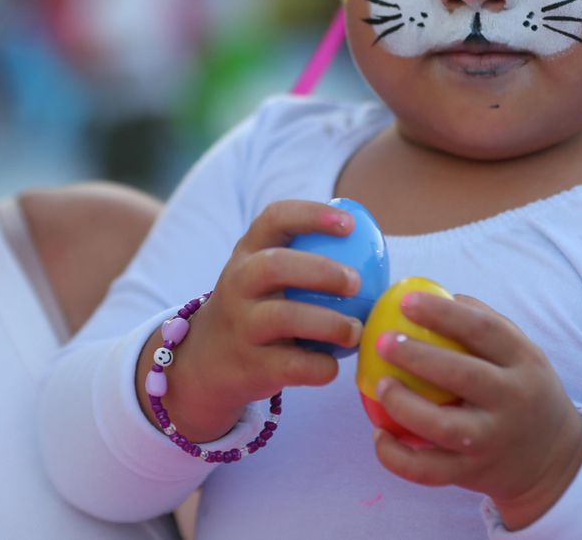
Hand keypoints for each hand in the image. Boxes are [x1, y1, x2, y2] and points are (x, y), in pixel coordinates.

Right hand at [138, 200, 364, 442]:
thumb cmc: (257, 307)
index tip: (351, 225)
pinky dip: (321, 366)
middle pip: (275, 266)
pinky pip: (292, 366)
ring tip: (356, 330)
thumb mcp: (264, 274)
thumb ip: (304, 256)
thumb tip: (373, 245)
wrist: (208, 361)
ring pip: (284, 318)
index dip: (313, 215)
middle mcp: (238, 284)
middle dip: (322, 271)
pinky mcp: (250, 367)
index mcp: (248, 253)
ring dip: (330, 323)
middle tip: (357, 283)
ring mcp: (241, 326)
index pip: (275, 218)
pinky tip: (334, 364)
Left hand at [368, 292, 581, 530]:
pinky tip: (379, 435)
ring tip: (380, 385)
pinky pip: (429, 471)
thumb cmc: (525, 393)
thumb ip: (488, 324)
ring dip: (404, 405)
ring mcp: (491, 440)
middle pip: (463, 375)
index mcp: (523, 362)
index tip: (406, 301)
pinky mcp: (472, 473)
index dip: (443, 314)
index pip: (484, 330)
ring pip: (443, 427)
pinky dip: (398, 457)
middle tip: (382, 341)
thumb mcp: (523, 354)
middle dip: (418, 356)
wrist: (555, 461)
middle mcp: (511, 401)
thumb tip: (440, 296)